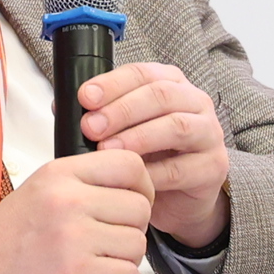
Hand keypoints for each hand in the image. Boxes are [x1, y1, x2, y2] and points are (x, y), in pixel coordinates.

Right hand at [0, 149, 151, 273]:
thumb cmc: (5, 244)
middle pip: (140, 207)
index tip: (133, 202)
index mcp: (59, 175)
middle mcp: (68, 200)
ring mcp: (74, 237)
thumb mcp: (37, 193)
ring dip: (125, 260)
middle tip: (111, 243)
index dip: (142, 186)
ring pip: (137, 244)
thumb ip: (78, 184)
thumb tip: (125, 187)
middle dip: (133, 230)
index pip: (129, 164)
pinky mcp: (79, 273)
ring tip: (101, 266)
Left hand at [78, 64, 230, 248]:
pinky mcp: (213, 167)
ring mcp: (209, 134)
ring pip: (177, 127)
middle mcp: (194, 102)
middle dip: (121, 109)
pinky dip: (153, 173)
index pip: (142, 73)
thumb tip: (61, 106)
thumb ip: (98, 116)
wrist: (180, 200)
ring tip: (106, 150)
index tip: (85, 97)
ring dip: (138, 137)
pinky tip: (131, 178)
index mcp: (171, 83)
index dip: (112, 83)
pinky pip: (182, 168)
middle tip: (90, 126)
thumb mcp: (123, 131)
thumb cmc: (150, 157)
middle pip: (161, 95)